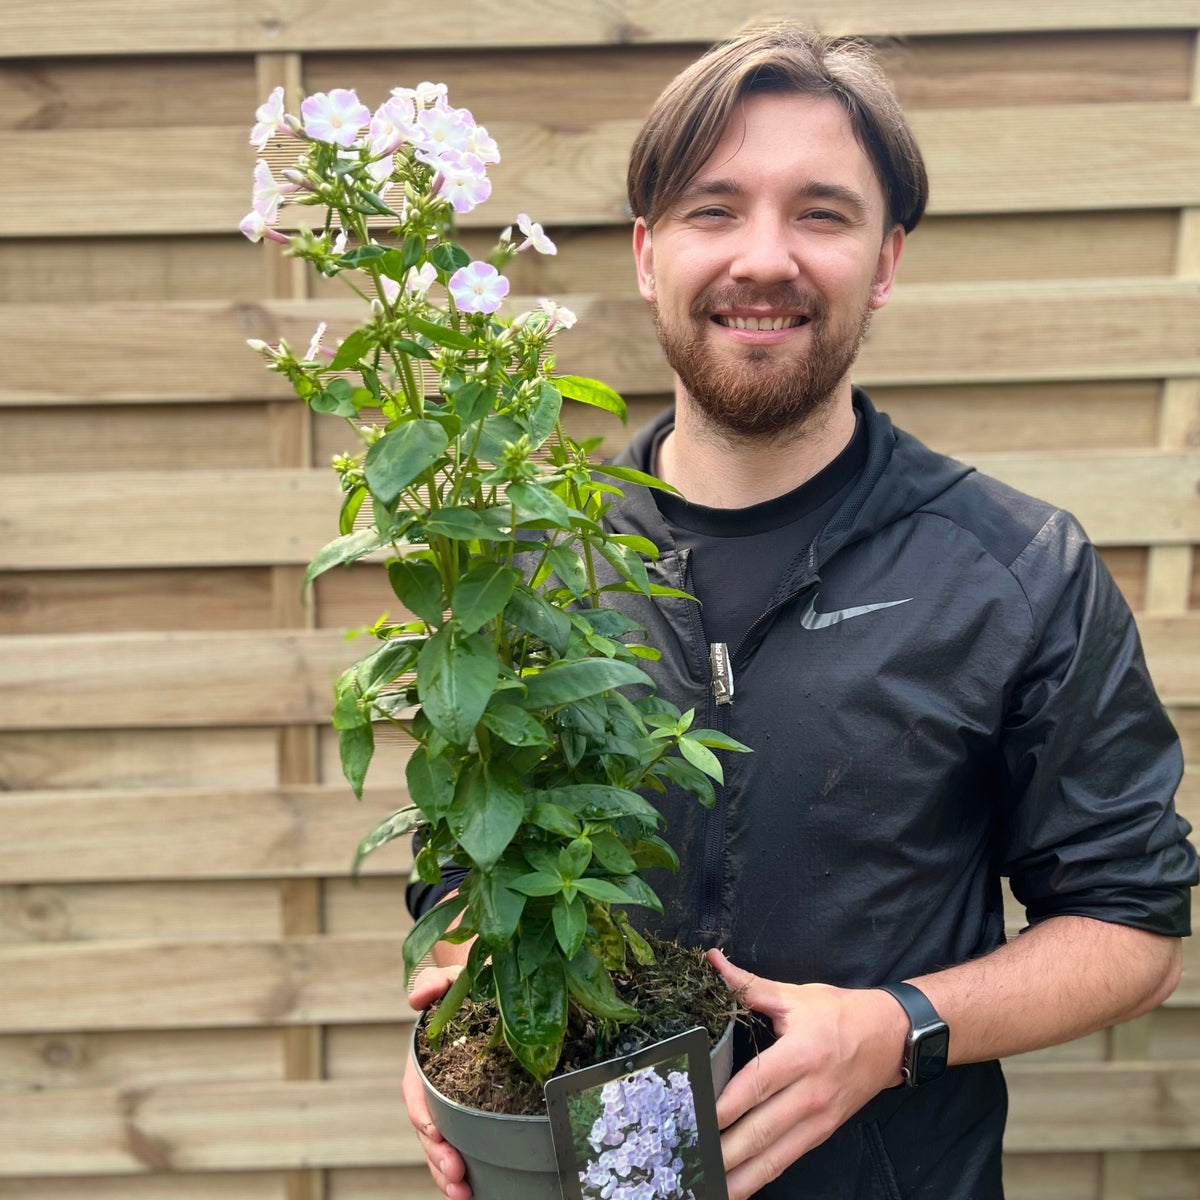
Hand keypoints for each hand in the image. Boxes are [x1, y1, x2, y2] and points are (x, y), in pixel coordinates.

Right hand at [403, 965, 471, 1199]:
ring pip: (442, 1145)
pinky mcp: (474, 1110)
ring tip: (463, 1194)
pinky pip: (465, 1143)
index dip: (422, 1113)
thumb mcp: (453, 979)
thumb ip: (434, 983)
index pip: (415, 1092)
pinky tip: (478, 1190)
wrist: (490, 988)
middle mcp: (433, 1086)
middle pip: (428, 1128)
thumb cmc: (469, 984)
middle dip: (437, 1155)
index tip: (435, 1130)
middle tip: (456, 1175)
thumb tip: (416, 997)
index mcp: (423, 1060)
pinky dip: (469, 1168)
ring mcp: (451, 1102)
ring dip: (447, 1172)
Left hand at [706, 949, 907, 1199]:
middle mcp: (810, 1093)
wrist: (892, 1038)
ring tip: (706, 1186)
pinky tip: (735, 1188)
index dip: (723, 1105)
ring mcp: (818, 1119)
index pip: (755, 1085)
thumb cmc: (840, 1013)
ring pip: (774, 1157)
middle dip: (723, 1151)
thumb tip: (712, 961)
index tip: (693, 1117)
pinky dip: (760, 1178)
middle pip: (761, 1131)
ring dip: (739, 1176)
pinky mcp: (822, 1133)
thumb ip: (749, 986)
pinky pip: (787, 1161)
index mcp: (801, 1053)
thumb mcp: (795, 995)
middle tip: (689, 1160)